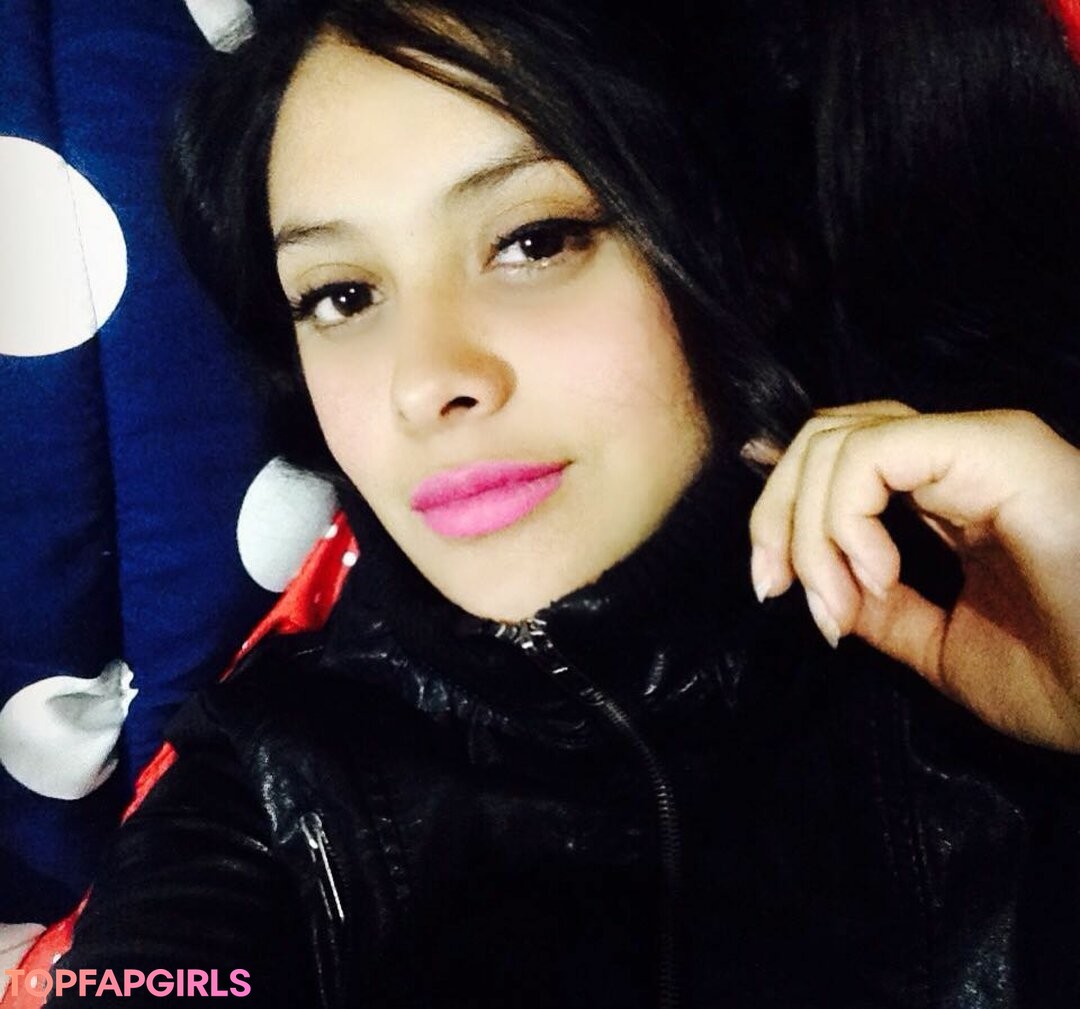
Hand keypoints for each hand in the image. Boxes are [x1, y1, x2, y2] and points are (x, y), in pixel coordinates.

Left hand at [746, 403, 1079, 751]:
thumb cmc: (1071, 682)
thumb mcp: (942, 647)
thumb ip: (879, 609)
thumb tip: (815, 585)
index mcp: (952, 495)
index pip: (837, 463)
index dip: (780, 513)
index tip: (770, 587)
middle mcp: (963, 456)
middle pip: (823, 439)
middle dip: (775, 515)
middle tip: (776, 590)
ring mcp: (982, 445)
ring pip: (836, 439)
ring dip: (809, 528)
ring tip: (843, 601)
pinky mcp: (996, 449)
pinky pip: (872, 455)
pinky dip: (844, 518)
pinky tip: (875, 574)